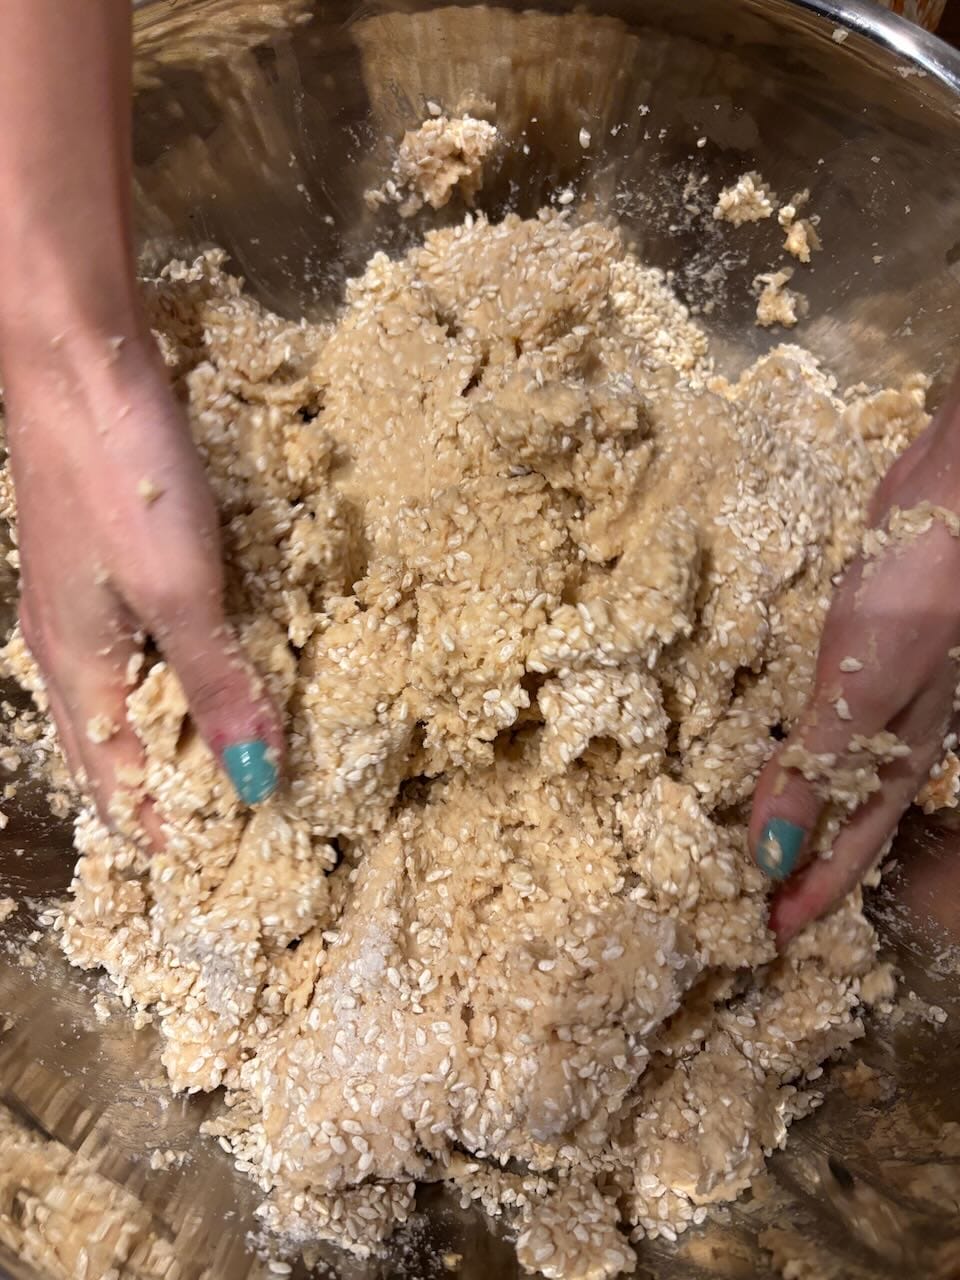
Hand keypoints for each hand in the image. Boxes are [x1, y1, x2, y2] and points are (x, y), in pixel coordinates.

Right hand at [3, 327, 282, 829]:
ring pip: (116, 696)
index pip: (114, 779)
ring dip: (158, 735)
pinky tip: (195, 667)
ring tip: (206, 759)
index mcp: (76, 669)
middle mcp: (66, 646)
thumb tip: (252, 777)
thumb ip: (217, 683)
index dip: (157, 821)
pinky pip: (128, 647)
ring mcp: (77, 601)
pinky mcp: (99, 559)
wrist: (79, 366)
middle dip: (152, 789)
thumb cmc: (123, 481)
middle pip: (106, 745)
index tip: (204, 855)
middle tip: (207, 817)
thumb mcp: (182, 591)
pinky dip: (163, 677)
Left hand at [750, 391, 959, 944]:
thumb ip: (818, 768)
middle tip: (748, 898)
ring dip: (793, 810)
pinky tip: (763, 746)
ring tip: (747, 838)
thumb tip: (771, 858)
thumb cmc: (921, 593)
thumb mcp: (864, 687)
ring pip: (827, 773)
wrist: (949, 500)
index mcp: (900, 757)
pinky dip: (788, 748)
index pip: (852, 849)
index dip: (811, 894)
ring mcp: (872, 693)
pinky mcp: (852, 652)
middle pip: (840, 820)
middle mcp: (888, 736)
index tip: (766, 936)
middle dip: (800, 866)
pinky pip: (813, 721)